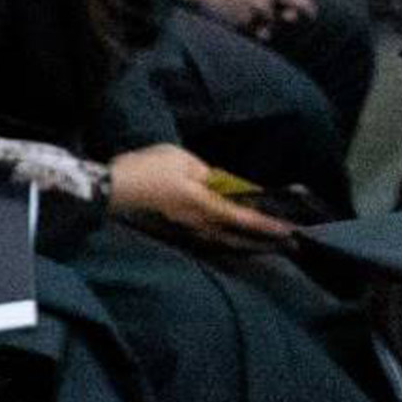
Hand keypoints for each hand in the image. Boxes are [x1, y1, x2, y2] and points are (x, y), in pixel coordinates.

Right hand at [108, 144, 296, 251]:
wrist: (112, 189)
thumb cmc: (147, 170)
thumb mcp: (180, 159)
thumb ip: (204, 171)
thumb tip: (216, 182)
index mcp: (203, 203)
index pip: (242, 216)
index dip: (266, 223)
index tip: (288, 229)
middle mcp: (198, 222)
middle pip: (235, 236)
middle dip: (261, 239)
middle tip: (283, 241)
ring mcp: (185, 228)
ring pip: (221, 240)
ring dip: (243, 242)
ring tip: (260, 241)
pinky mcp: (173, 228)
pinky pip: (207, 237)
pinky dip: (223, 238)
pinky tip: (227, 235)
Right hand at [180, 0, 321, 34]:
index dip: (307, 6)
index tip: (311, 10)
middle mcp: (258, 1)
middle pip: (282, 16)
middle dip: (289, 15)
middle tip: (288, 13)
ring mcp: (243, 13)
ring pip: (265, 24)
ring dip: (269, 21)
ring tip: (263, 15)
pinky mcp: (229, 21)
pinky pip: (248, 30)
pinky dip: (251, 27)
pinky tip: (247, 20)